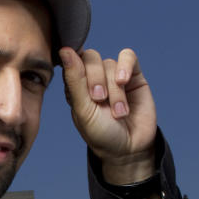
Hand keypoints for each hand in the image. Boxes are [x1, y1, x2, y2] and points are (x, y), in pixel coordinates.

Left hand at [59, 47, 156, 183]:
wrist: (128, 149)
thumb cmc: (101, 133)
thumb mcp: (83, 109)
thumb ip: (75, 80)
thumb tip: (64, 50)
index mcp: (75, 86)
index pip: (71, 62)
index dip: (76, 70)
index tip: (82, 89)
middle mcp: (93, 78)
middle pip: (90, 57)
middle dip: (95, 80)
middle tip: (99, 100)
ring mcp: (113, 75)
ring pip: (109, 63)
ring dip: (114, 89)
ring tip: (118, 111)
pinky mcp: (134, 75)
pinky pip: (128, 56)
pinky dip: (125, 67)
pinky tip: (124, 82)